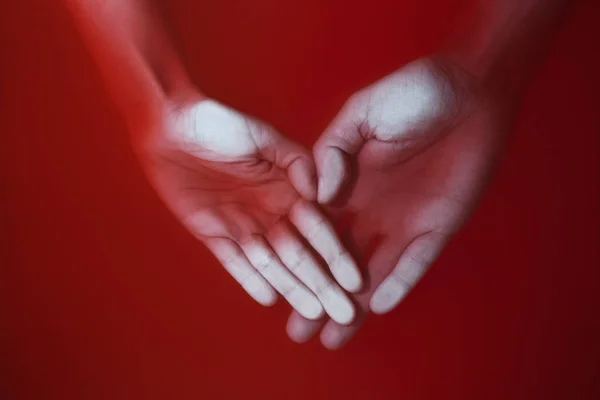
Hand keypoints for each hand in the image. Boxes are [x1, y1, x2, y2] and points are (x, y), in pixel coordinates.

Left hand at [135, 93, 362, 324]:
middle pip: (300, 253)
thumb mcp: (264, 137)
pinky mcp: (213, 233)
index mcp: (288, 190)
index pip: (318, 228)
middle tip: (344, 312)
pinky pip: (234, 262)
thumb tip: (321, 193)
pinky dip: (250, 280)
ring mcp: (242, 224)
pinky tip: (270, 299)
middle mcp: (270, 212)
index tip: (357, 279)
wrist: (171, 127)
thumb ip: (296, 162)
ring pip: (272, 263)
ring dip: (293, 288)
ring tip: (314, 313)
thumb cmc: (221, 124)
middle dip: (323, 283)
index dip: (337, 254)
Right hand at [286, 56, 513, 347]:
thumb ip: (333, 150)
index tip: (274, 287)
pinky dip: (398, 283)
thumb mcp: (361, 114)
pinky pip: (415, 262)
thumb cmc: (412, 93)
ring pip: (373, 272)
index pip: (314, 231)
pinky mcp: (437, 225)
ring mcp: (404, 220)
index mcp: (346, 184)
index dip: (296, 260)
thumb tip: (319, 195)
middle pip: (338, 263)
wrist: (470, 91)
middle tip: (297, 331)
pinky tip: (377, 307)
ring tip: (332, 337)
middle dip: (319, 295)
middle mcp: (370, 209)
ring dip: (355, 304)